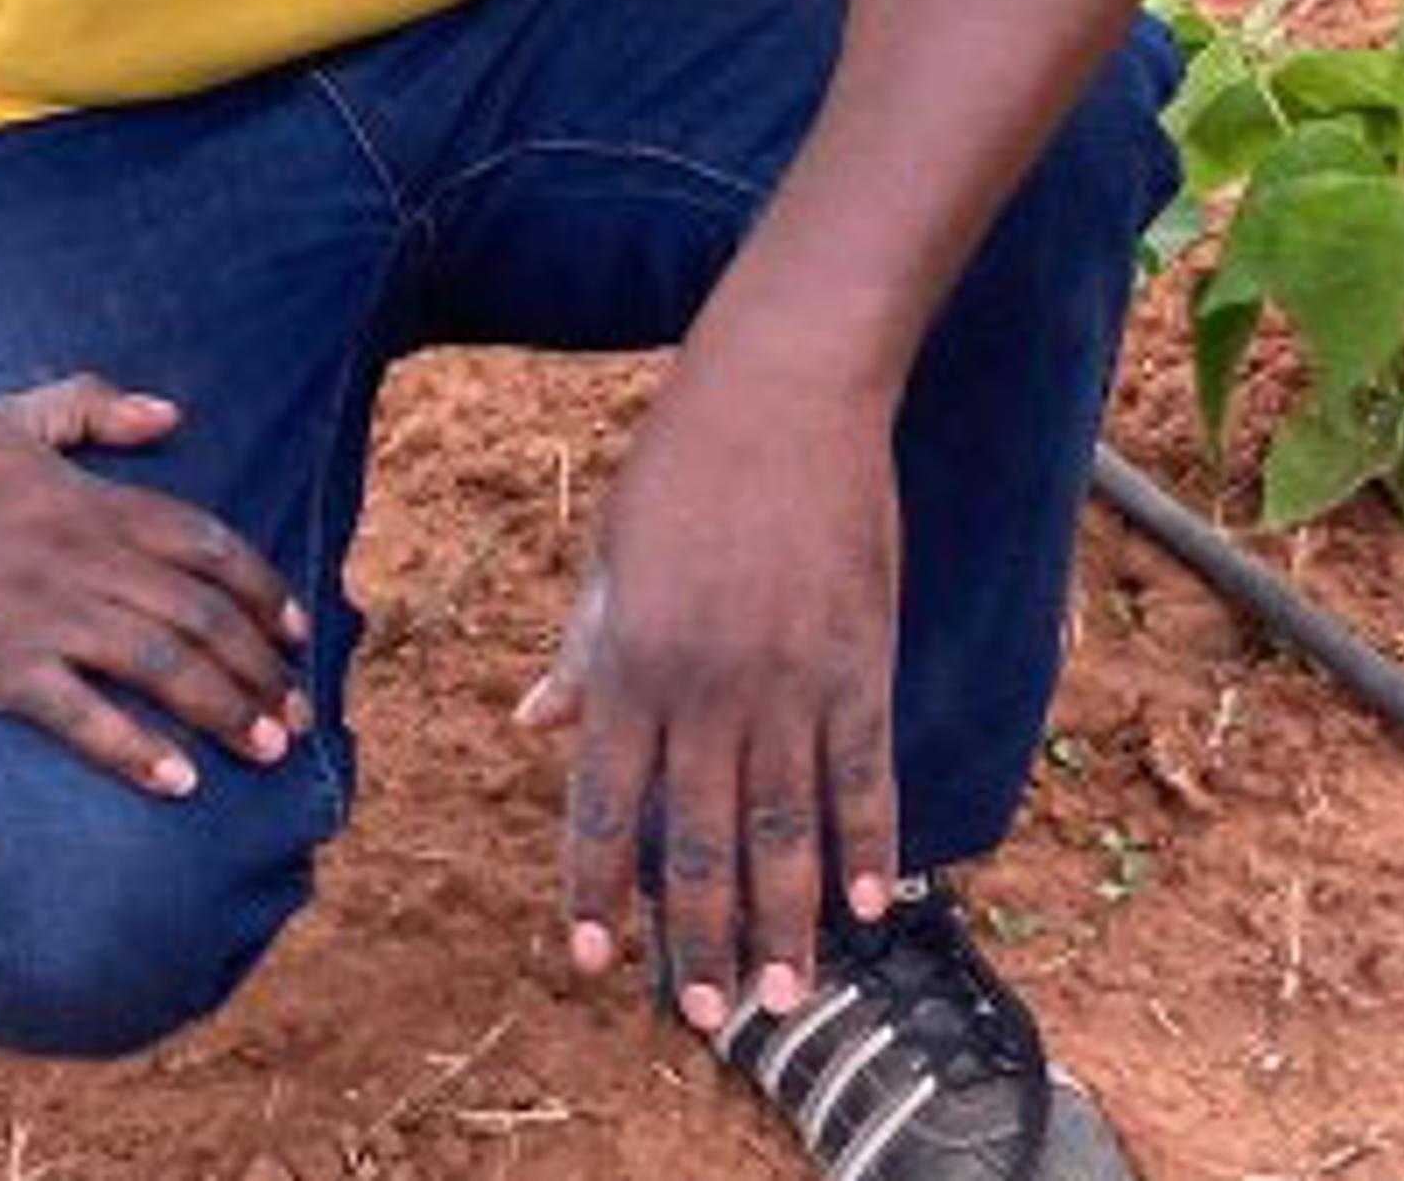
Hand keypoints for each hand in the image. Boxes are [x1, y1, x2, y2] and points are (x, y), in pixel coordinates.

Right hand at [0, 373, 312, 797]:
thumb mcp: (12, 418)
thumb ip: (94, 406)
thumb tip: (174, 414)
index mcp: (96, 505)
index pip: (206, 546)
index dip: (262, 589)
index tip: (296, 629)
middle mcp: (87, 564)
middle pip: (199, 617)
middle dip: (260, 668)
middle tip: (297, 713)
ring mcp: (48, 620)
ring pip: (161, 668)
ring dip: (224, 710)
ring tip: (265, 748)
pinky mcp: (4, 672)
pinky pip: (85, 719)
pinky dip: (136, 751)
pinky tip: (178, 782)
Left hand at [517, 361, 899, 1028]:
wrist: (786, 390)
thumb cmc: (681, 462)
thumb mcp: (609, 553)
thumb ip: (582, 650)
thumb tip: (533, 728)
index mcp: (631, 660)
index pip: (606, 804)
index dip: (599, 890)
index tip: (594, 962)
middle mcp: (706, 686)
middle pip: (699, 840)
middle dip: (698, 937)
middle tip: (705, 1014)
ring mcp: (791, 679)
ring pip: (786, 829)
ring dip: (785, 921)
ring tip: (786, 998)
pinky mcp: (862, 661)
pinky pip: (865, 774)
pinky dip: (868, 846)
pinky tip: (870, 909)